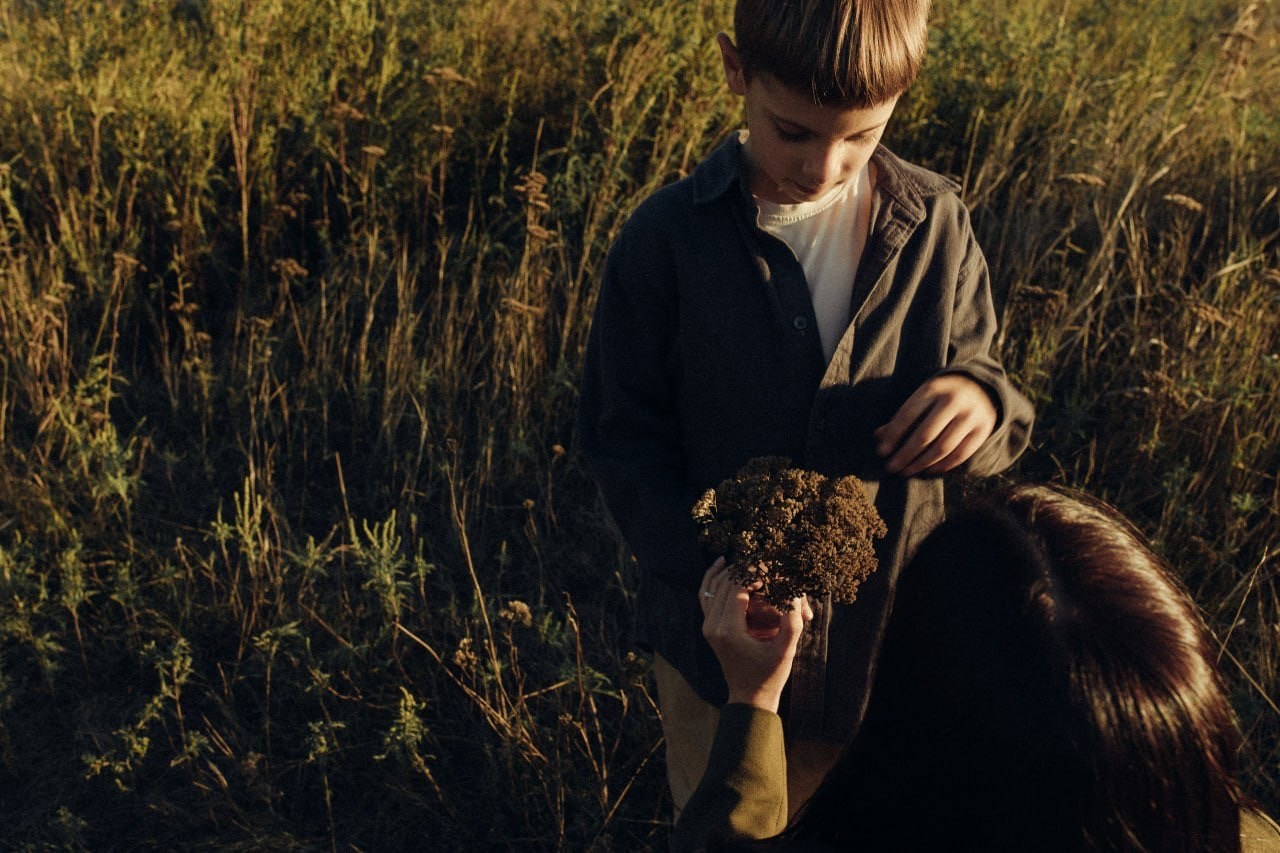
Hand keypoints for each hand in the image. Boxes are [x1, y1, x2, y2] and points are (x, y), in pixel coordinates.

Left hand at [698, 559, 809, 712]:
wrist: (750, 698)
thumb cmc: (770, 676)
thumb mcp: (786, 651)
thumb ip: (792, 622)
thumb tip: (794, 593)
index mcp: (728, 629)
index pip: (738, 586)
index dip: (757, 572)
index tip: (776, 568)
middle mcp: (712, 625)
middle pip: (726, 582)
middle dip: (748, 570)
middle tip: (768, 562)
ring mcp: (708, 625)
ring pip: (713, 585)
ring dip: (732, 571)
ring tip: (750, 559)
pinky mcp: (709, 627)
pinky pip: (706, 595)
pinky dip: (713, 579)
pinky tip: (722, 564)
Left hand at [873, 374, 996, 475]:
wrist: (980, 387)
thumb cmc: (941, 395)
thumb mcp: (922, 397)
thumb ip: (901, 417)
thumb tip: (878, 437)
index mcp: (933, 389)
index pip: (907, 415)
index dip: (893, 436)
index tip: (882, 452)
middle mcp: (953, 401)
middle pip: (925, 435)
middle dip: (905, 454)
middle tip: (891, 467)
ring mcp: (970, 415)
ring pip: (943, 447)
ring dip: (922, 464)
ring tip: (907, 471)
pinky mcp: (983, 429)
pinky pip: (961, 454)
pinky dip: (943, 465)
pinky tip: (929, 470)